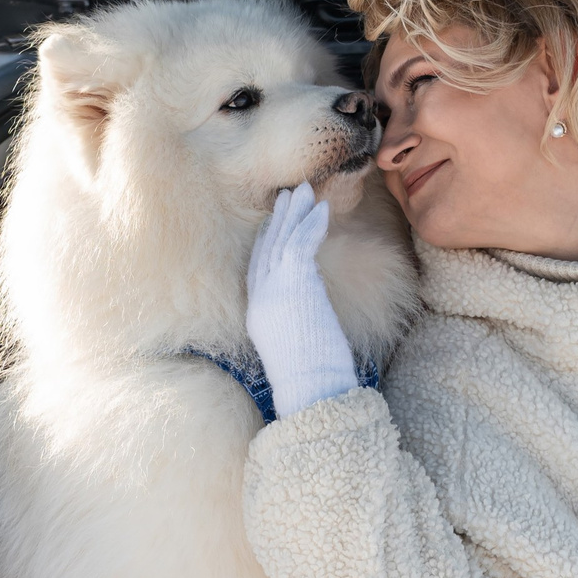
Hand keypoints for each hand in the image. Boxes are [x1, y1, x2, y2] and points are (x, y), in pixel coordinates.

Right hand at [246, 185, 360, 420]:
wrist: (309, 386)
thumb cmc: (308, 379)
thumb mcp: (293, 350)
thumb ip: (294, 327)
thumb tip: (308, 321)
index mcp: (256, 314)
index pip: (256, 269)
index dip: (263, 243)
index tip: (270, 223)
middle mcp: (262, 297)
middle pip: (267, 248)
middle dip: (278, 220)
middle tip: (287, 196)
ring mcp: (276, 289)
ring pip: (283, 241)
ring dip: (294, 213)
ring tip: (304, 191)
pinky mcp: (295, 284)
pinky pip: (301, 245)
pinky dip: (311, 225)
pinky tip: (321, 209)